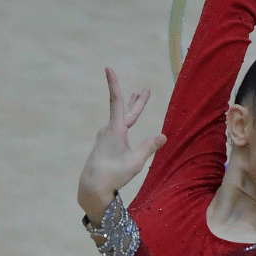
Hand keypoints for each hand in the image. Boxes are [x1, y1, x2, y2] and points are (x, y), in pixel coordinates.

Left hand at [77, 67, 166, 221]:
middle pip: (124, 110)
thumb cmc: (113, 174)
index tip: (108, 68)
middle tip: (146, 89)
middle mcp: (109, 130)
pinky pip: (118, 128)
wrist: (92, 187)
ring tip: (137, 98)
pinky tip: (128, 126)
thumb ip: (149, 147)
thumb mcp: (135, 162)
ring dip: (131, 109)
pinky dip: (126, 121)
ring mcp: (105, 136)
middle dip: (136, 100)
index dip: (114, 84)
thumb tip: (164, 136)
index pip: (117, 102)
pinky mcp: (105, 144)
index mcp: (116, 130)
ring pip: (121, 119)